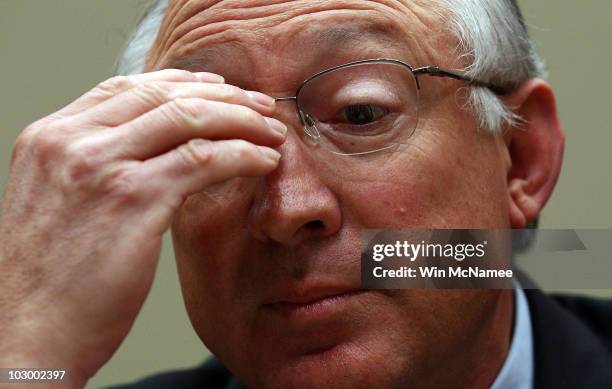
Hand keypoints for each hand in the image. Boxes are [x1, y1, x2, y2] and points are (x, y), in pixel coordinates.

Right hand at [0, 69, 285, 386]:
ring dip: (240, 121)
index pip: (126, 88)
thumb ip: (98, 168)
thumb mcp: (61, 205)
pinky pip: (202, 159)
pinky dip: (242, 154)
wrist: (26, 333)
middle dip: (223, 95)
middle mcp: (72, 141)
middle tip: (259, 106)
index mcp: (51, 138)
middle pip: (162, 95)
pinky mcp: (132, 199)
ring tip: (272, 132)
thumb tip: (156, 153)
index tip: (219, 88)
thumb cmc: (50, 281)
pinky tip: (264, 161)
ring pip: (187, 118)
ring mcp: (100, 166)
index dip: (181, 82)